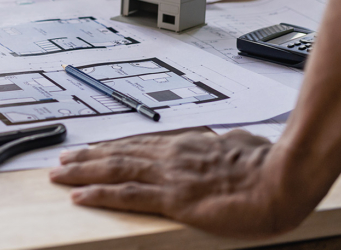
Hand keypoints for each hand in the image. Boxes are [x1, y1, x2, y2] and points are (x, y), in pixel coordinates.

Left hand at [49, 130, 314, 238]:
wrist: (280, 179)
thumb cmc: (267, 164)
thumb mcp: (244, 147)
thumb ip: (229, 146)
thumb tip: (231, 142)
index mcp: (186, 144)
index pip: (139, 144)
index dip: (112, 147)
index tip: (92, 149)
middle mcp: (170, 155)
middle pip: (118, 154)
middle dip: (87, 158)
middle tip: (62, 159)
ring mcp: (168, 174)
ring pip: (114, 170)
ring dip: (82, 172)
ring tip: (59, 173)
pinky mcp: (171, 197)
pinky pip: (127, 195)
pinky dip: (99, 194)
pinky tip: (79, 195)